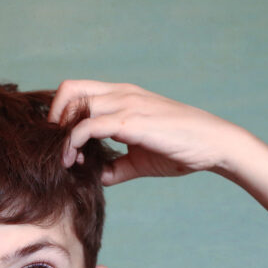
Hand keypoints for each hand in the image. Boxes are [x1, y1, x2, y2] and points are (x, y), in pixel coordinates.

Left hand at [48, 80, 247, 184]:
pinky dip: (73, 144)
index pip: (77, 90)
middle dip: (54, 119)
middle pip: (68, 90)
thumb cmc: (179, 149)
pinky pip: (88, 126)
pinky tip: (75, 161)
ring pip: (75, 106)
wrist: (213, 145)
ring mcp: (126, 103)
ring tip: (67, 160)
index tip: (64, 144)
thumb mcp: (139, 159)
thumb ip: (114, 166)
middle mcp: (121, 92)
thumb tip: (94, 177)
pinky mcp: (131, 121)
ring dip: (62, 135)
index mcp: (122, 95)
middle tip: (57, 147)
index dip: (62, 115)